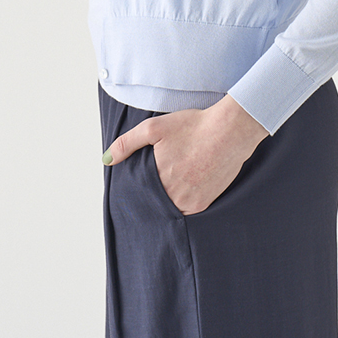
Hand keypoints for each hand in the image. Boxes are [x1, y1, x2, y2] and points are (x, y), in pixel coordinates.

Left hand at [103, 95, 269, 213]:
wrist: (230, 131)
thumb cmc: (194, 126)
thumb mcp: (155, 127)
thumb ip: (127, 143)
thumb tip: (106, 159)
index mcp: (157, 179)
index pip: (138, 193)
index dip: (136, 189)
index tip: (137, 185)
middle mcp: (172, 196)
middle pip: (153, 203)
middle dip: (151, 197)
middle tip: (155, 185)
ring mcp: (190, 203)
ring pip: (169, 210)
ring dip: (166, 202)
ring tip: (169, 187)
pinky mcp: (204, 205)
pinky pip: (187, 212)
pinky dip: (182, 204)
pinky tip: (184, 190)